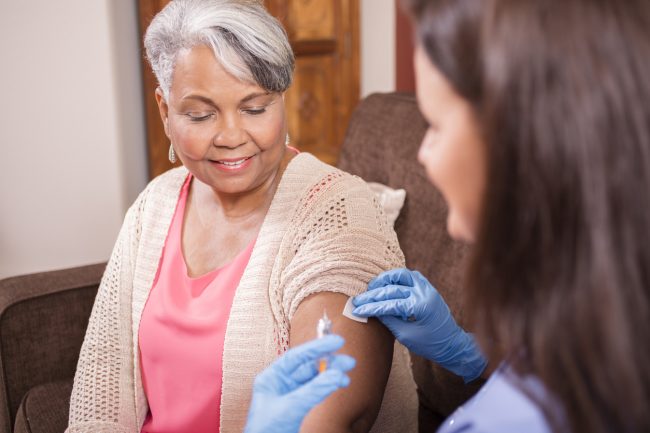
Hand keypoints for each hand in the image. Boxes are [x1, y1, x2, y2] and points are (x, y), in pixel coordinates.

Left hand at [244, 334, 355, 432]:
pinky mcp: (298, 407)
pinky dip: (328, 388)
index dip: (317, 347)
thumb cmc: (266, 431)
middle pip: (308, 367)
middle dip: (329, 362)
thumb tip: (335, 375)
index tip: (335, 342)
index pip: (296, 357)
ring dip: (331, 376)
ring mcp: (290, 395)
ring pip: (314, 380)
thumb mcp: (291, 407)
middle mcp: (281, 384)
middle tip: (347, 360)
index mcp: (271, 378)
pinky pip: (316, 392)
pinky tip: (339, 383)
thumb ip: (314, 390)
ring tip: (347, 374)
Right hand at [352, 268, 485, 381]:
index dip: (371, 307)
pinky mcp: (427, 287)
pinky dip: (396, 277)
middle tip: (358, 300)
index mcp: (420, 306)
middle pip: (392, 288)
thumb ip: (388, 320)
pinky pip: (410, 276)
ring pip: (401, 274)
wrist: (451, 343)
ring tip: (371, 288)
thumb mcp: (405, 335)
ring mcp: (427, 287)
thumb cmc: (430, 344)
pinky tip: (386, 284)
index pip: (389, 303)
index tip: (356, 310)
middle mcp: (424, 293)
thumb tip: (371, 310)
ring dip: (385, 280)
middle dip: (373, 295)